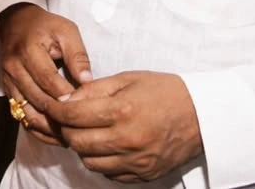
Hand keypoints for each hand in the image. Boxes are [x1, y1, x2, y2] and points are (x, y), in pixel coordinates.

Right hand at [0, 3, 92, 146]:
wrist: (17, 22)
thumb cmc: (45, 26)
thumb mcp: (66, 31)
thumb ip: (77, 56)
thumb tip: (88, 82)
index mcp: (28, 50)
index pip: (47, 80)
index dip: (65, 95)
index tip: (83, 105)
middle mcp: (13, 68)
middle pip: (37, 99)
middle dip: (59, 114)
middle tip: (81, 125)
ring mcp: (7, 82)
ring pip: (26, 113)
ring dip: (48, 126)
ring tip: (70, 134)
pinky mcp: (7, 91)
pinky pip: (20, 116)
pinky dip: (37, 127)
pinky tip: (55, 133)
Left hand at [47, 71, 201, 182]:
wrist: (203, 115)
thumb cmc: (165, 91)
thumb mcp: (128, 79)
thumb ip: (94, 90)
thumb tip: (66, 100)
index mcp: (122, 110)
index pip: (73, 116)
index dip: (55, 110)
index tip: (51, 105)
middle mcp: (127, 139)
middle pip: (77, 141)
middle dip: (65, 129)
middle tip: (67, 119)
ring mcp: (136, 161)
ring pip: (89, 161)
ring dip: (82, 147)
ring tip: (88, 131)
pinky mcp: (144, 174)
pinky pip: (109, 174)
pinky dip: (101, 161)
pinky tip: (106, 145)